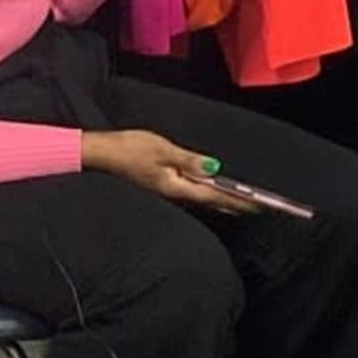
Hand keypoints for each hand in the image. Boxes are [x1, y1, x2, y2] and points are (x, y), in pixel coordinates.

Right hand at [81, 127, 269, 211]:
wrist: (101, 154)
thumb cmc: (130, 149)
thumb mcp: (162, 150)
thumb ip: (189, 161)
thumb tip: (214, 169)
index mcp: (177, 186)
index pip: (213, 196)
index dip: (236, 201)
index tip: (256, 205)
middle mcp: (174, 193)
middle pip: (209, 202)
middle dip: (232, 204)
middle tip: (255, 208)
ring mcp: (166, 191)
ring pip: (200, 200)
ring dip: (220, 201)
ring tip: (238, 204)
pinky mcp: (160, 185)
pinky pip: (189, 193)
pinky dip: (204, 194)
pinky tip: (208, 193)